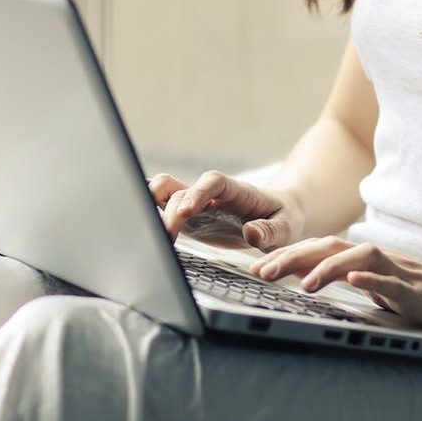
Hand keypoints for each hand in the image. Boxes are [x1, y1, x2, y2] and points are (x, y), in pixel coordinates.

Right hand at [148, 170, 306, 251]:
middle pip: (180, 188)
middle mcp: (211, 194)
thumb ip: (270, 231)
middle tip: (168, 238)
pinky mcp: (188, 218)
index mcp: (236, 190)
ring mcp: (196, 204)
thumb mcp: (286, 227)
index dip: (197, 193)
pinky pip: (162, 206)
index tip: (186, 212)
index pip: (212, 182)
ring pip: (164, 192)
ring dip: (152, 208)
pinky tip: (135, 221)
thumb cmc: (283, 220)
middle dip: (169, 210)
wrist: (278, 217)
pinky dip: (147, 207)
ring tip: (154, 238)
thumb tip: (251, 234)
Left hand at [249, 238, 421, 335]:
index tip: (257, 267)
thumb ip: (351, 284)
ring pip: (356, 259)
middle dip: (293, 258)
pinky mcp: (416, 290)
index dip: (287, 256)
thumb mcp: (378, 291)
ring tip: (302, 284)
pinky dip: (371, 280)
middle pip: (328, 247)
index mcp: (364, 260)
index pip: (318, 250)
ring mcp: (397, 271)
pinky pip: (391, 282)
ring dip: (327, 268)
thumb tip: (312, 285)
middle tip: (262, 273)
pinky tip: (353, 282)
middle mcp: (376, 259)